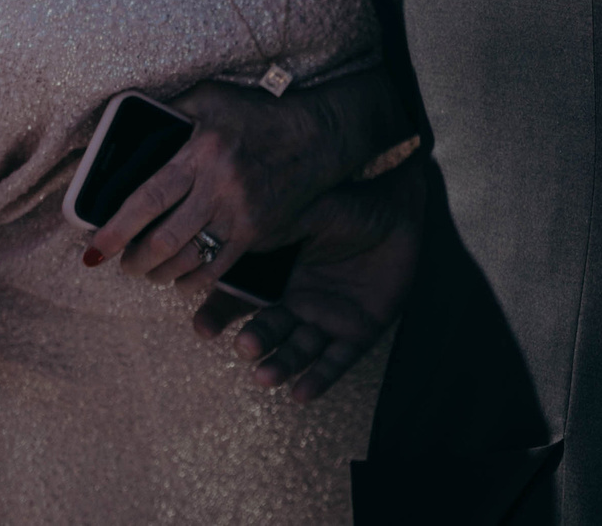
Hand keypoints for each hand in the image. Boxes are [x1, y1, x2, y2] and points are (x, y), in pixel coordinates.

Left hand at [82, 80, 353, 290]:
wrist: (317, 137)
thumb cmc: (260, 114)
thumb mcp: (213, 98)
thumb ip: (171, 111)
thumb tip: (131, 125)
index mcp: (202, 154)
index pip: (148, 199)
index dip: (116, 228)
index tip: (94, 248)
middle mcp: (220, 188)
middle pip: (163, 240)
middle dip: (133, 261)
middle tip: (121, 262)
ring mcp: (241, 215)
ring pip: (188, 260)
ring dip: (158, 274)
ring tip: (147, 271)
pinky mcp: (258, 233)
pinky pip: (218, 270)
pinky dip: (193, 282)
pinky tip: (181, 280)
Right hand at [193, 172, 421, 402]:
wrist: (397, 210)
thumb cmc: (347, 209)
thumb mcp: (304, 215)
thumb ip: (270, 229)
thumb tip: (227, 235)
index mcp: (273, 278)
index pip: (236, 301)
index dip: (218, 315)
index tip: (204, 329)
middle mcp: (293, 304)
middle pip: (266, 331)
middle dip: (255, 341)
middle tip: (246, 347)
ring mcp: (324, 321)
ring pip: (297, 351)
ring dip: (280, 365)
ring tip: (266, 376)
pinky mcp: (357, 333)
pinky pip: (336, 361)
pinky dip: (319, 378)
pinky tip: (302, 392)